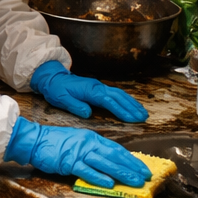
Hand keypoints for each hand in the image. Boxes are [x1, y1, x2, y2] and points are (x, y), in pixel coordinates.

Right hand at [6, 118, 150, 188]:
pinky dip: (98, 177)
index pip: (116, 149)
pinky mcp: (68, 162)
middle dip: (132, 166)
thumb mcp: (76, 141)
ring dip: (122, 172)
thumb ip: (91, 150)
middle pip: (115, 156)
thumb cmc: (53, 142)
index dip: (131, 159)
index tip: (143, 167)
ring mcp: (79, 153)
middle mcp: (88, 144)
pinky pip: (86, 170)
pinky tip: (109, 183)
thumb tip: (108, 162)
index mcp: (91, 138)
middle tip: (146, 176)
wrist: (34, 139)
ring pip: (105, 163)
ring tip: (135, 181)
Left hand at [31, 60, 148, 121]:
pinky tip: (132, 105)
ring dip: (132, 103)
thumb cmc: (57, 90)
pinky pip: (116, 93)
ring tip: (143, 112)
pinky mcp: (99, 87)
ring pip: (120, 94)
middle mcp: (98, 87)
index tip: (132, 119)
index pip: (109, 101)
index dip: (121, 111)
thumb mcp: (62, 99)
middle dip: (132, 107)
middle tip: (144, 118)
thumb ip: (75, 106)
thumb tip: (89, 113)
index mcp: (90, 91)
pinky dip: (126, 99)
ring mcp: (99, 86)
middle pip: (119, 97)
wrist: (53, 78)